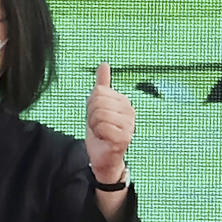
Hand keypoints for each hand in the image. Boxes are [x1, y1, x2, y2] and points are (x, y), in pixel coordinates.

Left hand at [86, 62, 134, 183]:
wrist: (103, 157)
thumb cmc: (101, 131)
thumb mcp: (98, 106)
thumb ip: (102, 86)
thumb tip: (104, 64)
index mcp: (123, 101)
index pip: (98, 92)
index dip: (91, 105)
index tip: (96, 116)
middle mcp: (130, 111)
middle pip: (98, 102)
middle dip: (92, 115)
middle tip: (97, 126)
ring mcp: (129, 124)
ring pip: (100, 114)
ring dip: (94, 126)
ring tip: (101, 132)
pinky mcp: (125, 138)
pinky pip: (103, 128)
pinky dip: (98, 134)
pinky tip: (104, 139)